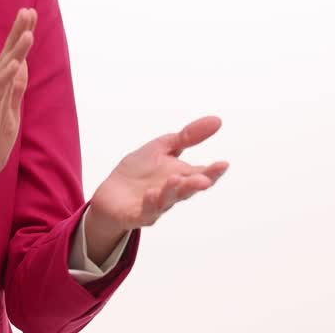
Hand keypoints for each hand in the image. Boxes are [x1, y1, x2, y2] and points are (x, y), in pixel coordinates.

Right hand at [0, 7, 35, 204]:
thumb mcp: (8, 118)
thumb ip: (13, 92)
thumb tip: (22, 67)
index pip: (10, 61)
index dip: (20, 39)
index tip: (29, 17)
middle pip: (5, 58)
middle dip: (17, 34)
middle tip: (27, 11)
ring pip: (1, 71)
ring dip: (15, 50)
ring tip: (27, 31)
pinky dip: (5, 77)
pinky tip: (15, 63)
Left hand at [87, 116, 228, 235]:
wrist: (111, 193)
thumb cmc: (139, 171)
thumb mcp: (162, 147)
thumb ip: (188, 136)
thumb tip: (217, 120)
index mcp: (181, 176)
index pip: (201, 174)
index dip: (213, 171)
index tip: (223, 163)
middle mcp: (172, 193)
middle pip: (188, 189)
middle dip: (197, 184)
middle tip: (205, 179)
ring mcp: (156, 205)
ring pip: (167, 200)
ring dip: (173, 191)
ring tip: (175, 179)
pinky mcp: (137, 214)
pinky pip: (145, 211)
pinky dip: (150, 204)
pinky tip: (151, 194)